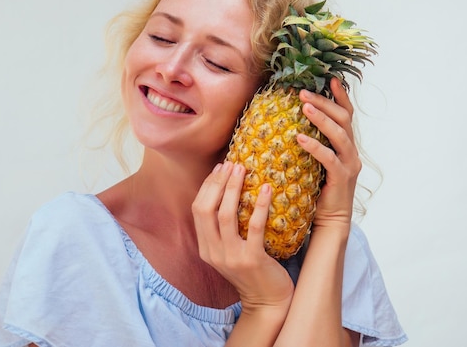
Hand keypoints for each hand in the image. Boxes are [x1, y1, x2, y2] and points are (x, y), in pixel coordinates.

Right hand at [192, 161, 293, 313]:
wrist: (268, 302)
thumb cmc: (253, 271)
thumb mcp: (230, 251)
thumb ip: (224, 229)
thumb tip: (228, 192)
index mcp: (205, 248)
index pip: (197, 210)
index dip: (207, 186)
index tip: (220, 168)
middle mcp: (213, 252)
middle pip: (206, 209)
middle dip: (217, 183)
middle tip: (231, 164)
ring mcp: (231, 257)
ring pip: (225, 215)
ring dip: (233, 189)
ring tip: (243, 170)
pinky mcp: (252, 259)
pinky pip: (254, 226)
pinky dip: (259, 205)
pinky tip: (267, 189)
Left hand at [297, 78, 360, 229]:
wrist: (329, 219)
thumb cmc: (317, 188)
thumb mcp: (314, 161)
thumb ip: (310, 143)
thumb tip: (288, 123)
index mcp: (346, 144)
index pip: (346, 114)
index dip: (340, 96)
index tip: (330, 79)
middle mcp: (351, 151)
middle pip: (343, 119)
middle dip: (325, 102)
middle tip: (303, 92)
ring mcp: (349, 164)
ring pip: (339, 135)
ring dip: (321, 118)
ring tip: (304, 106)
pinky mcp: (342, 178)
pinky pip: (330, 159)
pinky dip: (315, 147)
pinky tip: (300, 138)